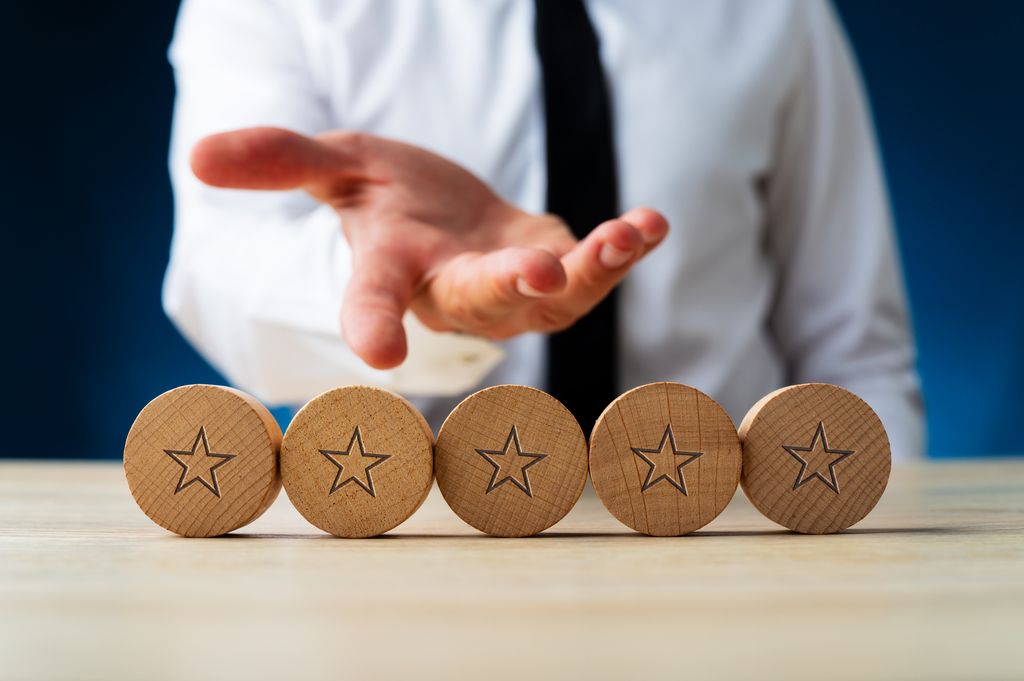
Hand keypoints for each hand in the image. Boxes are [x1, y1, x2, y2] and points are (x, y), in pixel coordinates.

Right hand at [191, 127, 667, 368]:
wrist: (449, 216)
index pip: (372, 301)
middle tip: (532, 275)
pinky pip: (593, 270)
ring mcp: (511, 292)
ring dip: (589, 271)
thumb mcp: (336, 168)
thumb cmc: (389, 201)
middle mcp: (451, 294)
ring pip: (550, 299)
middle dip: (505, 291)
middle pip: (476, 302)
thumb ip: (280, 159)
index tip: (379, 359)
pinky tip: (651, 223)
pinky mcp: (558, 274)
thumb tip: (196, 154)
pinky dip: (623, 248)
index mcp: (391, 271)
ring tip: (623, 236)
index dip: (371, 326)